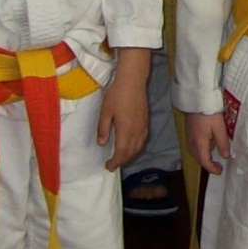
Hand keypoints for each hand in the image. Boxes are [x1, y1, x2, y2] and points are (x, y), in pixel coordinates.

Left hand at [96, 55, 150, 171]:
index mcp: (125, 131)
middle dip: (121, 161)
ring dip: (129, 155)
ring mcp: (143, 127)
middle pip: (130, 153)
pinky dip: (136, 148)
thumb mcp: (105, 112)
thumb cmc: (117, 95)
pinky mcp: (146, 122)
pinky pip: (142, 140)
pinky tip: (131, 145)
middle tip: (112, 165)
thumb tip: (102, 143)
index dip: (115, 162)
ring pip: (138, 147)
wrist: (133, 82)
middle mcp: (136, 132)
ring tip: (120, 157)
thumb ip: (103, 129)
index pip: (121, 153)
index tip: (108, 167)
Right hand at [188, 112, 231, 174]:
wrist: (196, 100)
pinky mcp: (189, 132)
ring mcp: (188, 137)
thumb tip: (226, 156)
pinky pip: (194, 146)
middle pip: (199, 159)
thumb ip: (223, 143)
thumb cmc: (209, 113)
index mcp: (199, 144)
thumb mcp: (219, 128)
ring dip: (205, 156)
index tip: (220, 171)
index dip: (212, 168)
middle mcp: (191, 143)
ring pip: (196, 153)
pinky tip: (209, 141)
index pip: (204, 162)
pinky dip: (202, 149)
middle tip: (218, 165)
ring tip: (215, 152)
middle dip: (208, 164)